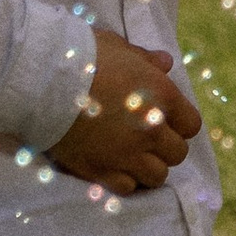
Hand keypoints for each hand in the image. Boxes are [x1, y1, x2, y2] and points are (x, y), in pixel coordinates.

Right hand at [46, 32, 201, 193]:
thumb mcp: (119, 47)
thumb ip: (146, 59)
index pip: (191, 125)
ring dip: (148, 166)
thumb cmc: (84, 56)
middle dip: (165, 146)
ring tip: (132, 156)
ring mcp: (127, 154)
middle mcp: (151, 130)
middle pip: (178, 153)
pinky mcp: (101, 171)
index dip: (179, 123)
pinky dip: (124, 180)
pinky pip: (127, 187)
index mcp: (162, 97)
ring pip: (157, 176)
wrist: (44, 81)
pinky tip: (113, 166)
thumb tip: (166, 63)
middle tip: (146, 138)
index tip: (164, 119)